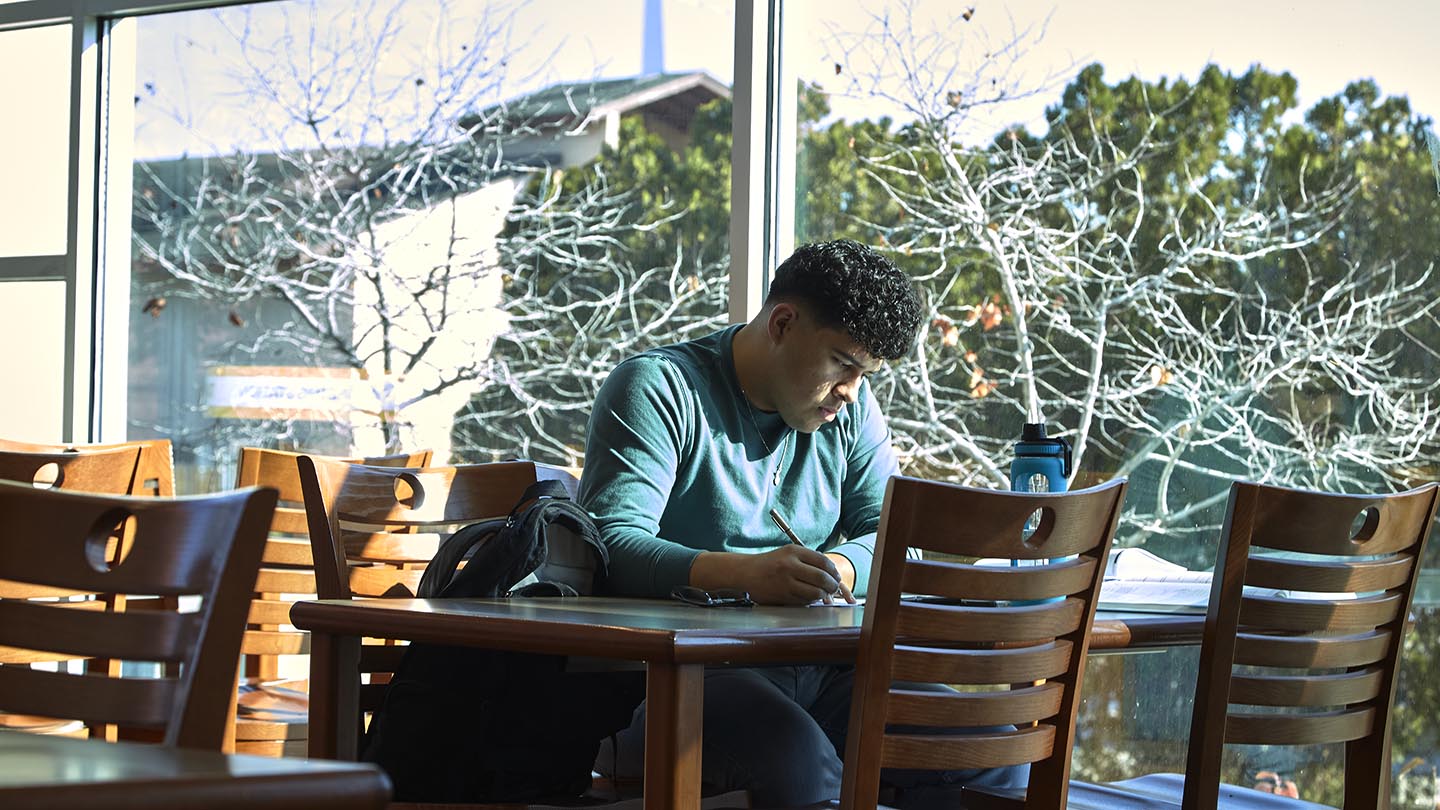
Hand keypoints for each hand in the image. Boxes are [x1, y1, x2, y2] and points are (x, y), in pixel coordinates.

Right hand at [691, 547, 855, 605]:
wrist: (745, 573)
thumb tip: (832, 573)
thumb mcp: (788, 554)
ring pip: (815, 592)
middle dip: (832, 585)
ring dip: (824, 595)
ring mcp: (786, 581)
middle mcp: (790, 565)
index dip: (833, 571)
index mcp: (793, 551)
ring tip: (825, 594)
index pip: (823, 561)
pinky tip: (812, 598)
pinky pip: (804, 601)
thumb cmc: (771, 564)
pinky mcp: (782, 595)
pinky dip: (812, 601)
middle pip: (822, 577)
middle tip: (834, 587)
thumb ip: (808, 560)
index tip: (836, 576)